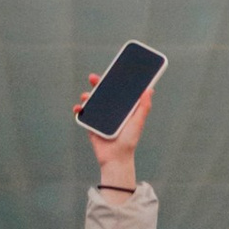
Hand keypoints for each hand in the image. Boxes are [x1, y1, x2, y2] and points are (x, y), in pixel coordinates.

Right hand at [80, 72, 151, 191]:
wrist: (116, 158)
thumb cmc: (129, 140)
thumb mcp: (138, 122)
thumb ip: (144, 107)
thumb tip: (149, 89)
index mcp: (122, 107)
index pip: (118, 90)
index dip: (114, 80)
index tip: (111, 70)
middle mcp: (110, 110)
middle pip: (102, 92)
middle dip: (97, 83)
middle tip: (94, 77)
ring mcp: (99, 117)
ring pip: (91, 101)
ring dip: (86, 96)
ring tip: (86, 96)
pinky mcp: (90, 125)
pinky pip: (82, 115)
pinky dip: (79, 110)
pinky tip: (78, 108)